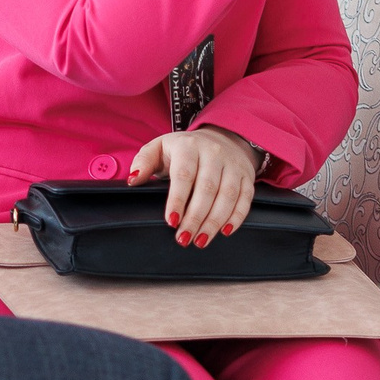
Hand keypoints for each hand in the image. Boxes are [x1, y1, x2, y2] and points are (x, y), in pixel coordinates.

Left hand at [129, 123, 260, 244]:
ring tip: (201, 241)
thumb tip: (133, 180)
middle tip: (184, 239)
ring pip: (227, 196)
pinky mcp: (246, 176)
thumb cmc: (183, 149)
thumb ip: (143, 162)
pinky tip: (225, 232)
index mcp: (189, 146)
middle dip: (195, 217)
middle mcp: (214, 153)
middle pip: (207, 189)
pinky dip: (237, 217)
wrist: (220, 137)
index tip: (171, 222)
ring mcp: (233, 164)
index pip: (184, 175)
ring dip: (214, 222)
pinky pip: (245, 198)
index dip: (178, 200)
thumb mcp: (159, 148)